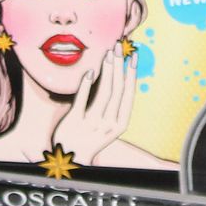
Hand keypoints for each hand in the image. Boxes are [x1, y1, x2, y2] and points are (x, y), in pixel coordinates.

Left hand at [49, 46, 134, 164]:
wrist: (71, 158)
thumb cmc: (91, 136)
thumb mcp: (108, 124)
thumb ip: (113, 105)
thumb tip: (120, 76)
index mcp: (120, 124)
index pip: (128, 94)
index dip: (132, 73)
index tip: (133, 56)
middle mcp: (108, 124)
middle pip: (117, 89)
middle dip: (119, 65)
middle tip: (119, 46)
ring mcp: (92, 124)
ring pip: (103, 93)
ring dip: (107, 70)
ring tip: (108, 53)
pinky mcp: (74, 122)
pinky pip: (82, 100)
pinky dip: (87, 85)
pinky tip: (90, 72)